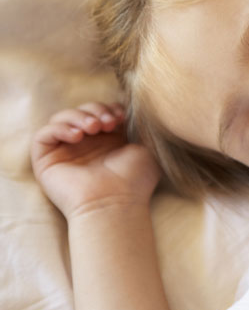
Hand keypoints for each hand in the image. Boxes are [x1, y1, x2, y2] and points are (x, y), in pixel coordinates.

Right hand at [30, 102, 160, 220]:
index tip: (121, 117)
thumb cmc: (134, 180)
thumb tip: (133, 111)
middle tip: (109, 123)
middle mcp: (85, 145)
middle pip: (81, 111)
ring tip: (94, 128)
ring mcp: (65, 152)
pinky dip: (59, 128)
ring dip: (78, 116)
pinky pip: (43, 135)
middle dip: (95, 109)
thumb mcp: (144, 148)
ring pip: (60, 118)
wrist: (116, 203)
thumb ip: (137, 129)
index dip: (108, 107)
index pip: (100, 111)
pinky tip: (77, 136)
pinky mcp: (46, 162)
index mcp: (108, 141)